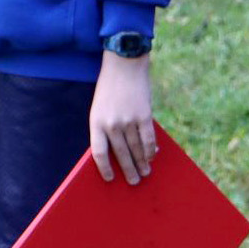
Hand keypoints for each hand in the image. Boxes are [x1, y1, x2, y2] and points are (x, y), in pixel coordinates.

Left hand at [89, 51, 156, 184]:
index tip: (110, 179)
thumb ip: (107, 127)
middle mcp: (111, 124)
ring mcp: (128, 120)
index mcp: (96, 122)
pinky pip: (148, 138)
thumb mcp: (100, 107)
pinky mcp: (144, 115)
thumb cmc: (110, 87)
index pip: (99, 153)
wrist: (124, 65)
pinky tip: (152, 157)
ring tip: (145, 172)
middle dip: (128, 170)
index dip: (105, 168)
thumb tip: (121, 149)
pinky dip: (151, 150)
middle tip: (134, 182)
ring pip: (136, 148)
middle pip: (121, 154)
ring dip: (142, 163)